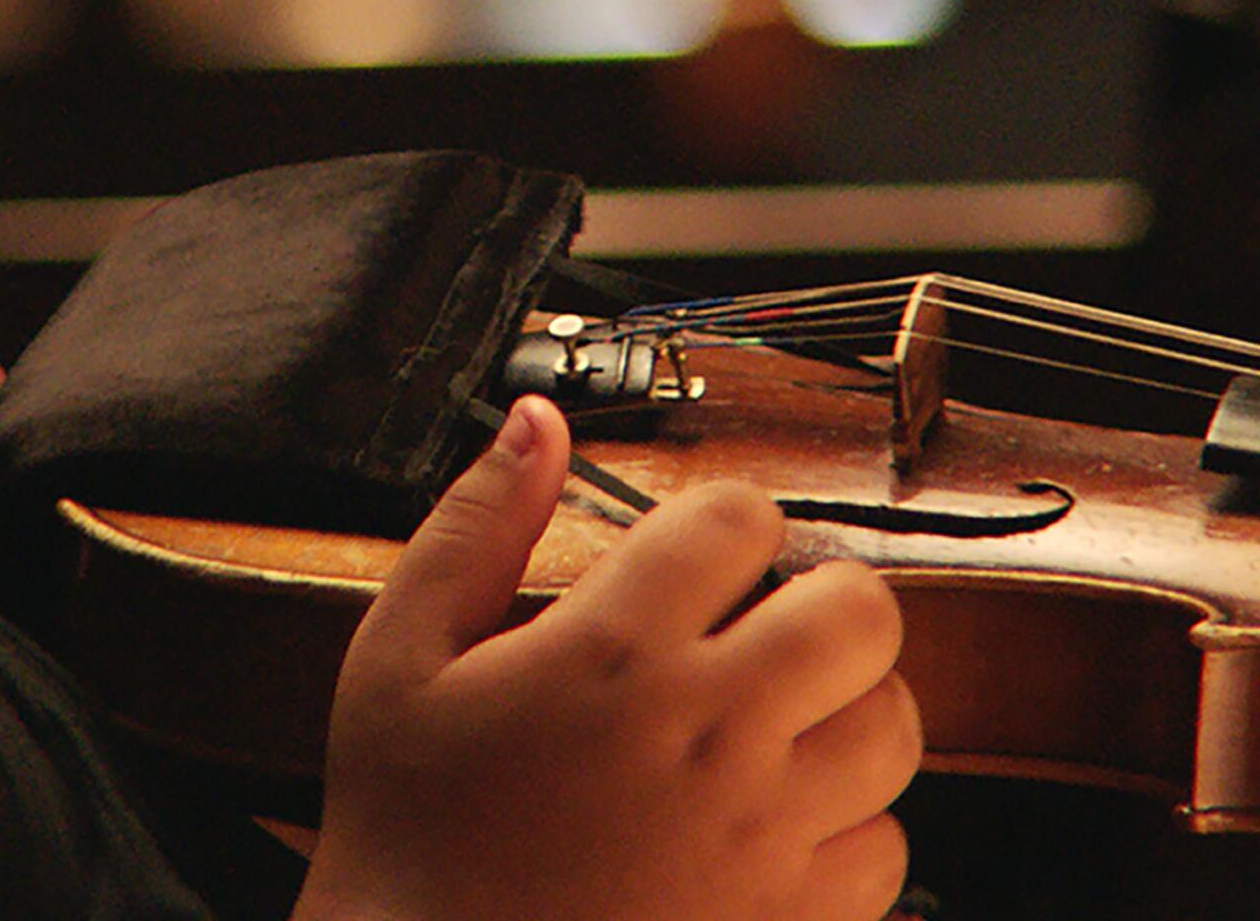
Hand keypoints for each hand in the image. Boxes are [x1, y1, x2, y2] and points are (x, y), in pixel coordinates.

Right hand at [297, 396, 920, 920]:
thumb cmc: (408, 826)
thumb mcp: (399, 656)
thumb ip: (473, 526)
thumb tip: (537, 422)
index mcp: (612, 651)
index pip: (740, 519)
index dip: (720, 521)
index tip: (691, 556)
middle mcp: (709, 733)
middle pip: (858, 610)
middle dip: (816, 598)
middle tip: (758, 625)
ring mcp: (765, 833)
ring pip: (893, 724)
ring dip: (844, 705)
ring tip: (771, 719)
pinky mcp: (793, 919)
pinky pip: (887, 846)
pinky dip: (846, 824)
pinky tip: (767, 820)